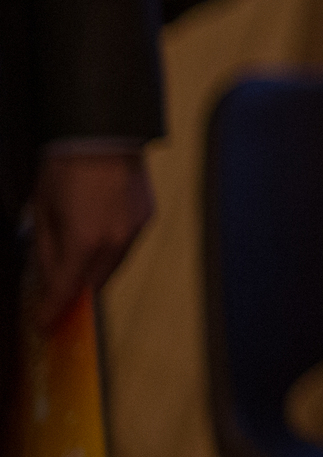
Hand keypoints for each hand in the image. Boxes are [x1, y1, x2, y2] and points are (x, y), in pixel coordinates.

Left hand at [30, 151, 153, 332]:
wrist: (102, 133)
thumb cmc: (66, 167)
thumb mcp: (42, 210)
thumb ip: (45, 249)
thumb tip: (46, 275)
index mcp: (84, 241)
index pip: (66, 290)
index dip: (52, 310)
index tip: (44, 323)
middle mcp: (115, 241)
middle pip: (93, 284)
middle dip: (74, 292)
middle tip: (57, 295)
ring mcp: (135, 230)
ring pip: (113, 266)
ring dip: (93, 271)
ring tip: (76, 262)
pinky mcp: (146, 218)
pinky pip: (126, 246)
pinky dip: (110, 249)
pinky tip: (97, 237)